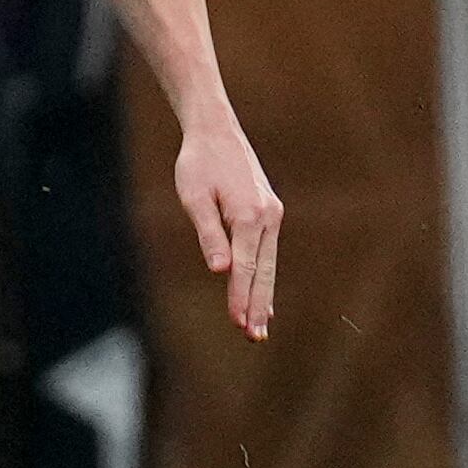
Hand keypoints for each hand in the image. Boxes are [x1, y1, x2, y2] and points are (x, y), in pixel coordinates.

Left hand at [173, 114, 283, 340]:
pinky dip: (266, 275)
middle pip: (263, 271)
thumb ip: (209, 234)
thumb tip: (221, 270)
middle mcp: (267, 217)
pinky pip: (269, 252)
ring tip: (260, 326)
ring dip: (264, 295)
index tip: (238, 324)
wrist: (216, 131)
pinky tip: (264, 295)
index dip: (240, 298)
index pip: (244, 267)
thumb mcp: (195, 197)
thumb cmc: (199, 163)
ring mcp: (272, 214)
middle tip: (254, 336)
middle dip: (257, 305)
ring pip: (269, 263)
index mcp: (248, 215)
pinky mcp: (270, 211)